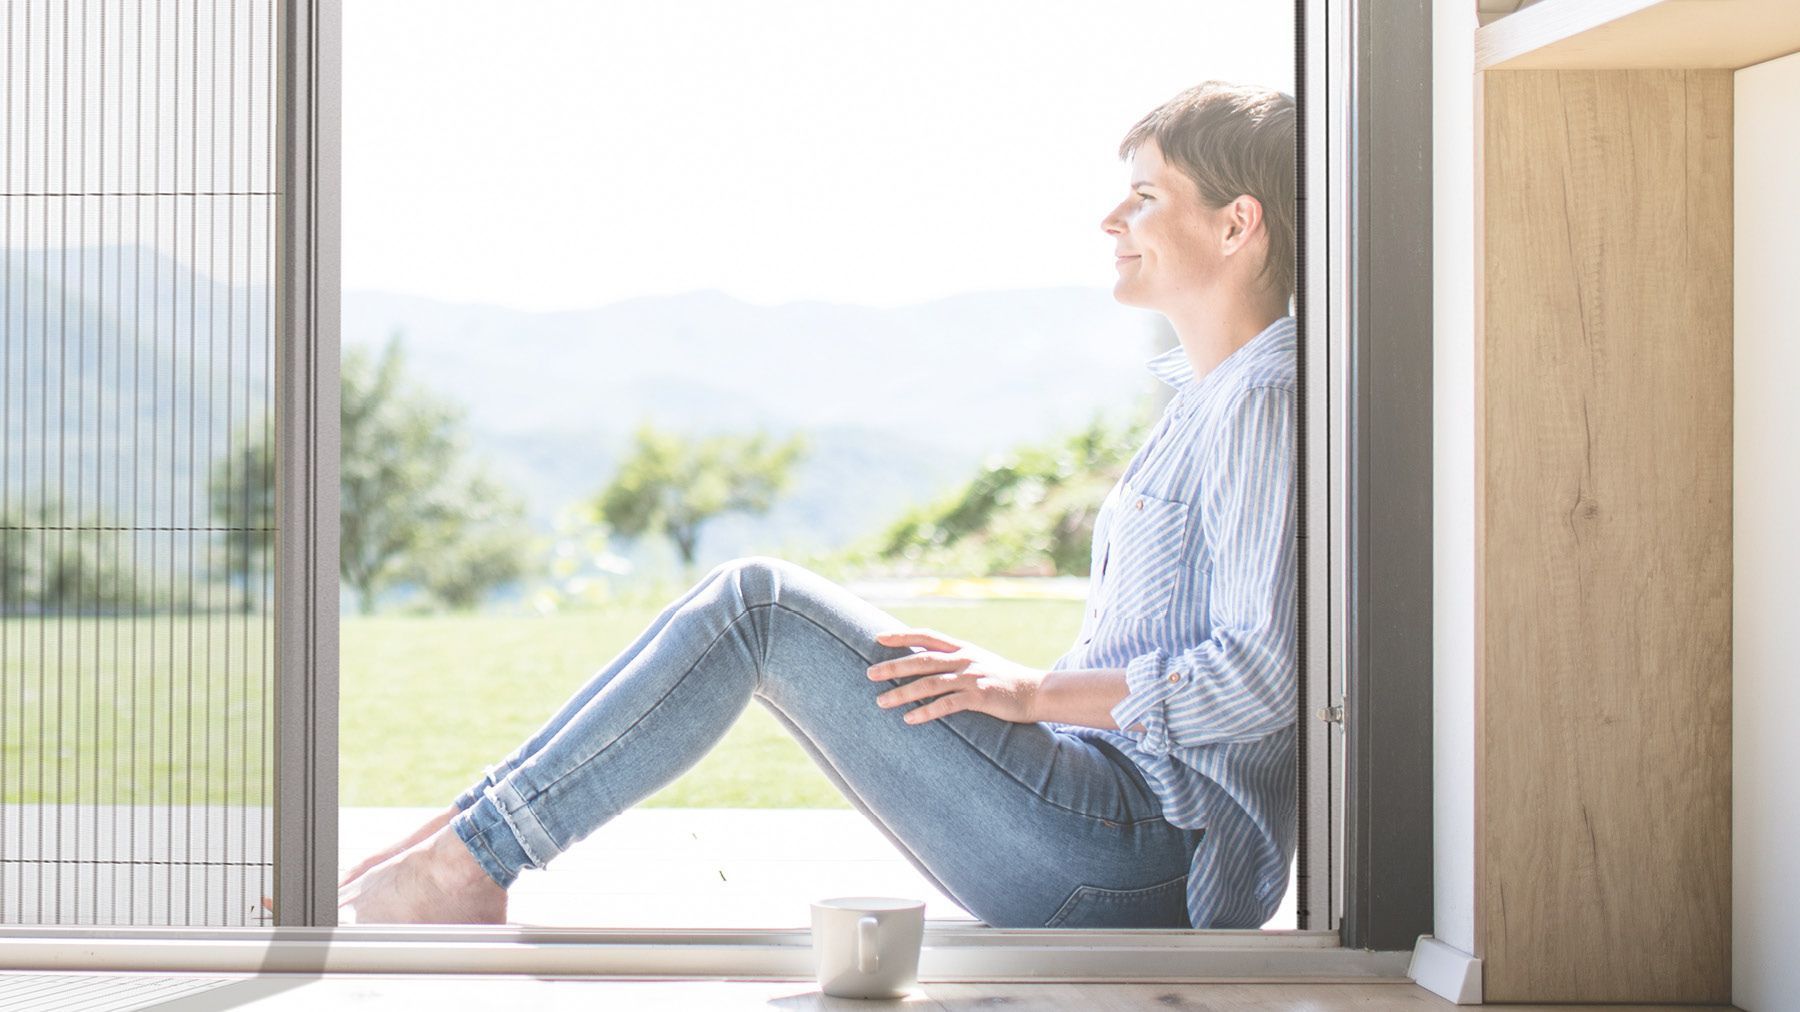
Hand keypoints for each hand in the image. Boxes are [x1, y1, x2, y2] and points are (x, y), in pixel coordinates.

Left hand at [868, 628, 1044, 725]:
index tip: (879, 637)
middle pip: (922, 660)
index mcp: (963, 648)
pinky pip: (947, 704)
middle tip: (870, 674)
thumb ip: (956, 661)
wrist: (1035, 691)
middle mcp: (965, 658)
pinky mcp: (979, 696)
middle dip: (894, 666)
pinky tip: (910, 719)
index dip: (903, 635)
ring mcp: (972, 677)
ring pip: (929, 683)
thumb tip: (929, 662)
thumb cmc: (1004, 680)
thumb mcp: (979, 662)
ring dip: (903, 693)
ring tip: (881, 702)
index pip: (927, 636)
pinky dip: (926, 712)